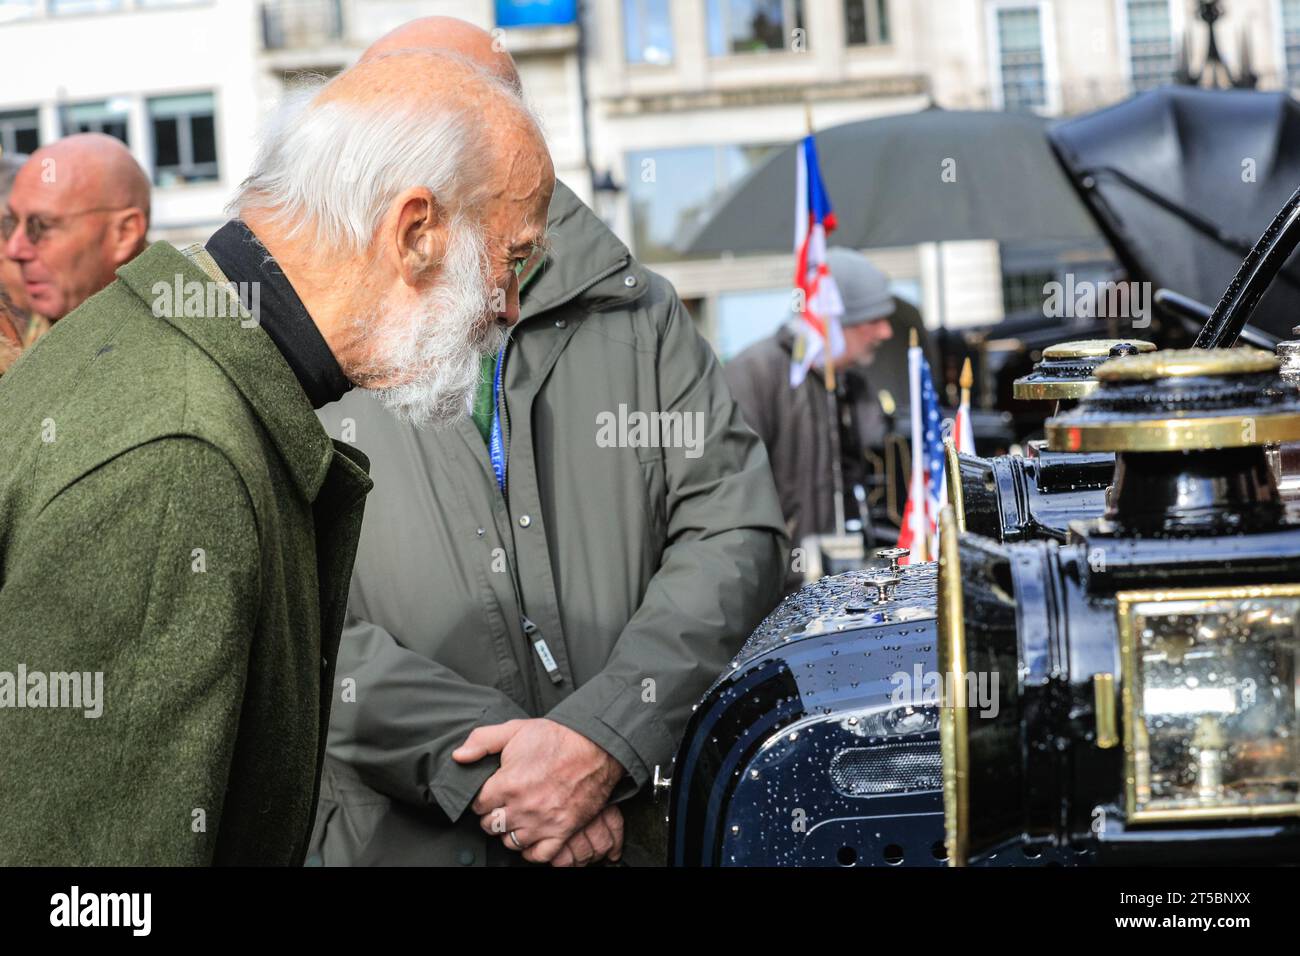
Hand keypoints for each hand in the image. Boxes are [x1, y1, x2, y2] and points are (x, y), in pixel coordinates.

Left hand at [453, 718, 624, 863]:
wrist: (596, 746)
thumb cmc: (556, 736)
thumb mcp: (515, 729)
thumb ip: (482, 741)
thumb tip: (458, 756)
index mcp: (507, 783)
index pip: (478, 806)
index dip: (482, 799)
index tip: (490, 793)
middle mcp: (522, 807)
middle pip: (491, 826)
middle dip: (492, 816)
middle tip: (501, 805)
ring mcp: (543, 822)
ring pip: (510, 842)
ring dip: (509, 832)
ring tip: (515, 819)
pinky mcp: (562, 831)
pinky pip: (539, 855)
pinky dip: (531, 850)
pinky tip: (531, 836)